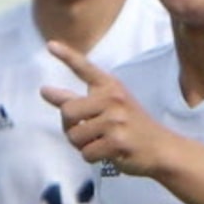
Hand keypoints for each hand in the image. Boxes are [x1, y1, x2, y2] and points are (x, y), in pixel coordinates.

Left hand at [41, 42, 170, 176]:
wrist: (160, 148)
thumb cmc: (129, 126)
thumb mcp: (106, 106)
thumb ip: (74, 100)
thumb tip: (44, 91)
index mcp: (110, 86)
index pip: (84, 68)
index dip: (66, 56)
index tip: (49, 45)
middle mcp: (113, 98)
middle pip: (67, 112)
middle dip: (70, 127)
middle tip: (87, 132)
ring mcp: (116, 120)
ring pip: (74, 136)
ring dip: (81, 145)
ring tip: (100, 142)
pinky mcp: (117, 142)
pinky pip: (86, 153)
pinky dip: (92, 157)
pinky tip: (107, 153)